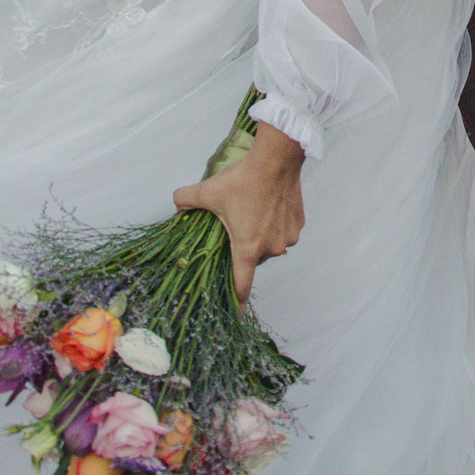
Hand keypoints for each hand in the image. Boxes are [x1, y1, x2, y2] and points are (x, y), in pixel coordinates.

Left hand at [173, 122, 305, 301]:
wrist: (276, 159)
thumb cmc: (243, 179)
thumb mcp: (207, 191)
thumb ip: (185, 201)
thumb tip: (175, 204)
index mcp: (247, 248)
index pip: (241, 285)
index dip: (236, 302)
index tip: (234, 315)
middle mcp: (271, 248)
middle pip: (253, 259)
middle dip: (243, 248)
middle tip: (234, 228)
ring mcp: (287, 237)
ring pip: (269, 245)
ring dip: (260, 236)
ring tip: (252, 212)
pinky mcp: (298, 224)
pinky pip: (283, 232)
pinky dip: (275, 225)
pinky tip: (267, 206)